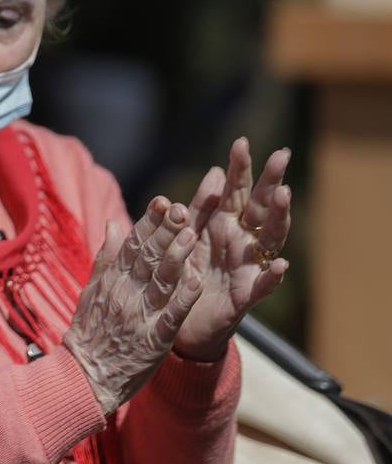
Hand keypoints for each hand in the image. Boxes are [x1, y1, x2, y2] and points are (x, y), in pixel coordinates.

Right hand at [64, 197, 203, 413]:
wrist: (83, 377)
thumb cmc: (89, 333)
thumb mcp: (90, 291)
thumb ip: (106, 258)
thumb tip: (114, 224)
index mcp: (112, 281)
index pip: (132, 245)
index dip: (148, 223)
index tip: (163, 202)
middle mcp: (125, 294)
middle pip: (147, 257)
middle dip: (165, 232)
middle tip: (182, 209)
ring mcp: (139, 316)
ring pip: (160, 281)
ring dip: (176, 257)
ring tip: (191, 234)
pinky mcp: (154, 341)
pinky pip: (170, 316)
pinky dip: (183, 298)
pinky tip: (196, 281)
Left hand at [173, 138, 292, 360]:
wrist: (180, 321)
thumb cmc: (186, 275)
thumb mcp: (187, 237)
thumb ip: (199, 208)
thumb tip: (215, 171)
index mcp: (222, 226)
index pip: (234, 192)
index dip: (239, 168)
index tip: (240, 141)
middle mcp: (240, 243)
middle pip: (259, 208)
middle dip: (269, 181)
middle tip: (281, 155)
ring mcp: (246, 268)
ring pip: (268, 239)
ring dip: (278, 218)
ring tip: (284, 195)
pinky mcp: (244, 297)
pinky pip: (261, 285)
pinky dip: (271, 274)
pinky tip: (280, 262)